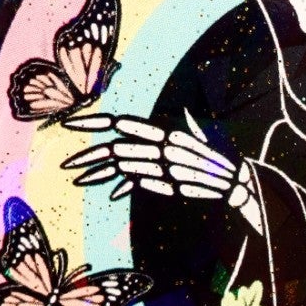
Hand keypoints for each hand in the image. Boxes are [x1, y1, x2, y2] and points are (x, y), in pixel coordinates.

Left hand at [62, 109, 263, 230]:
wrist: (240, 181)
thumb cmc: (218, 157)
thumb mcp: (200, 135)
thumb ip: (186, 125)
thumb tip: (181, 113)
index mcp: (166, 130)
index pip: (124, 122)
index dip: (96, 122)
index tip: (72, 124)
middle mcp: (164, 146)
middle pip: (118, 147)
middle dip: (89, 155)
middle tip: (66, 162)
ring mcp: (166, 166)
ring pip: (125, 166)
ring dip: (101, 172)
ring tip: (78, 178)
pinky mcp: (172, 185)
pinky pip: (144, 184)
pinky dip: (128, 186)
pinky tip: (112, 193)